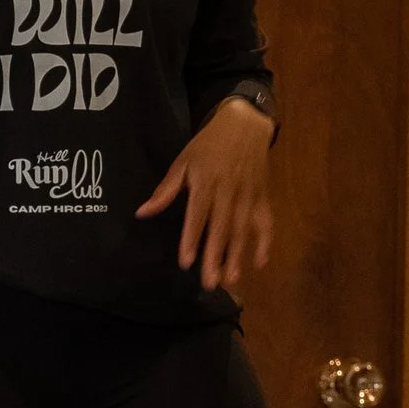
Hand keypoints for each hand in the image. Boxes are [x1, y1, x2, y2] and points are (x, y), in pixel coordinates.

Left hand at [139, 96, 272, 292]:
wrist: (245, 124)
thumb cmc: (208, 145)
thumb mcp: (183, 161)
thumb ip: (165, 190)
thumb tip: (143, 212)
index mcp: (206, 182)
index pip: (198, 215)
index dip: (192, 238)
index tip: (187, 262)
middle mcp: (229, 191)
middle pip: (222, 228)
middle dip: (217, 256)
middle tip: (210, 283)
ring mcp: (248, 195)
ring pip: (243, 230)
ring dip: (238, 256)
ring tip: (231, 279)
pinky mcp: (262, 197)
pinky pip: (266, 223)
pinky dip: (266, 243)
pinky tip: (260, 263)